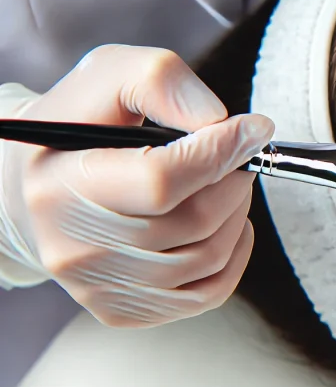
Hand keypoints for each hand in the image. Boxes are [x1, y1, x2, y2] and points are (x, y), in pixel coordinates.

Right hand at [0, 45, 274, 326]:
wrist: (32, 184)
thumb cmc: (79, 124)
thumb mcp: (108, 76)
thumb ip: (161, 83)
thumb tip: (218, 121)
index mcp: (61, 186)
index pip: (160, 182)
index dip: (220, 152)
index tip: (252, 129)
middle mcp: (73, 247)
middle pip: (193, 223)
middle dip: (234, 181)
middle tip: (237, 156)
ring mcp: (96, 285)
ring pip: (208, 259)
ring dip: (238, 214)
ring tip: (227, 184)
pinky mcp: (122, 310)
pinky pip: (208, 294)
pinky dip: (234, 255)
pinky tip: (224, 224)